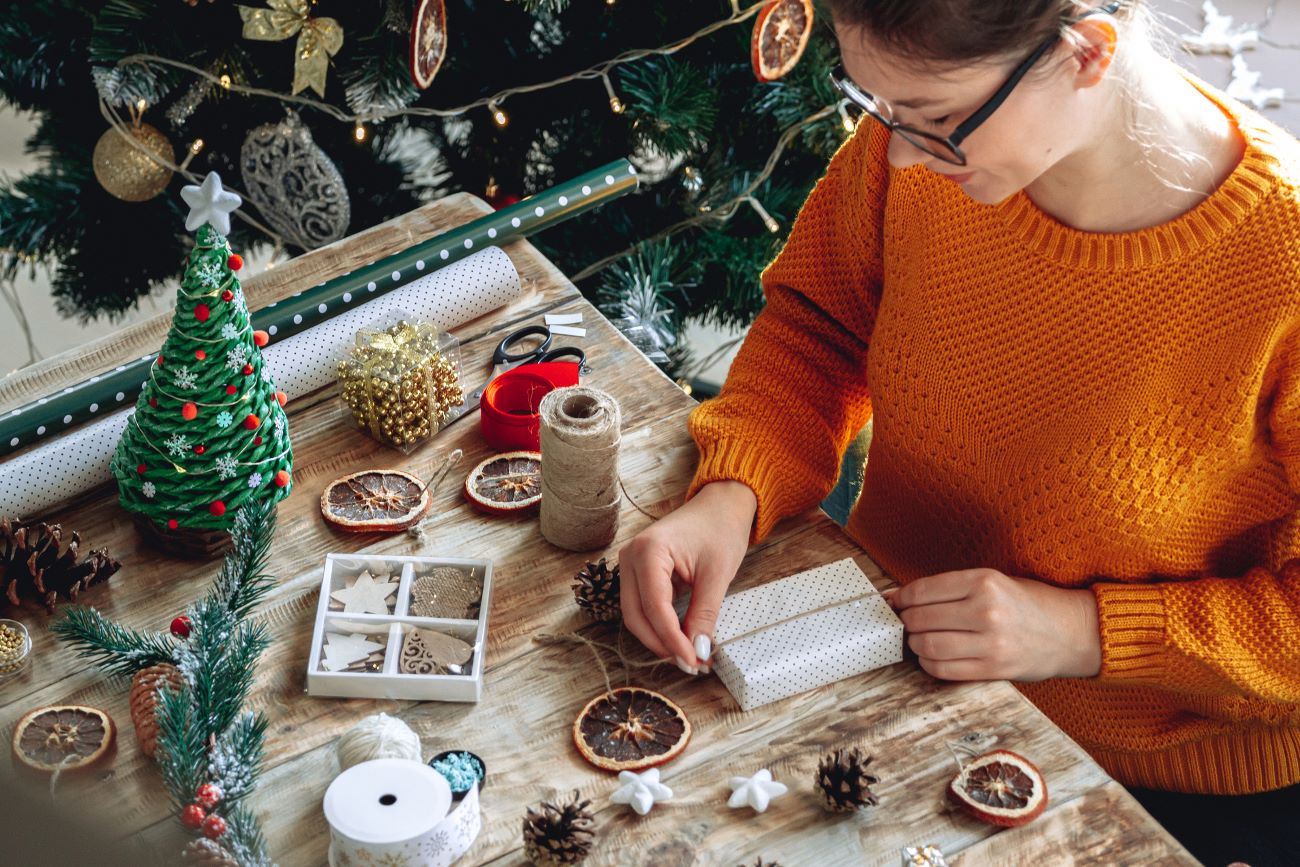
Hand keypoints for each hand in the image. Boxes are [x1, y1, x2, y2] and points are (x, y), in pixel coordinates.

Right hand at [617, 481, 755, 673]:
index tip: (692, 662)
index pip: (654, 608)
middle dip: (662, 644)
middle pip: (636, 615)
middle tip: (691, 664)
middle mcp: (630, 556)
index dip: (672, 639)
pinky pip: (641, 605)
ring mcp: (630, 563)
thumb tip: (698, 652)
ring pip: (635, 614)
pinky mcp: (637, 571)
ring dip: (658, 638)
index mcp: (649, 551)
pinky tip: (679, 638)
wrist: (720, 505)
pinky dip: (658, 625)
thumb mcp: (717, 575)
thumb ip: (704, 615)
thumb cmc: (720, 529)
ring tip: (688, 654)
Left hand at [890, 568, 1100, 681]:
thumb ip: (947, 589)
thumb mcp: (992, 582)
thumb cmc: (1026, 603)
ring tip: (920, 639)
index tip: (895, 603)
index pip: (922, 591)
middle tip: (908, 622)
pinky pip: (944, 670)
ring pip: (928, 647)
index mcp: (984, 582)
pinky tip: (934, 657)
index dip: (901, 599)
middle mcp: (987, 611)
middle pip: (921, 620)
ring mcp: (991, 643)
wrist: (1072, 632)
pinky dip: (929, 664)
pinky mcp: (994, 670)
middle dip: (906, 622)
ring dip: (915, 645)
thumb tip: (895, 596)